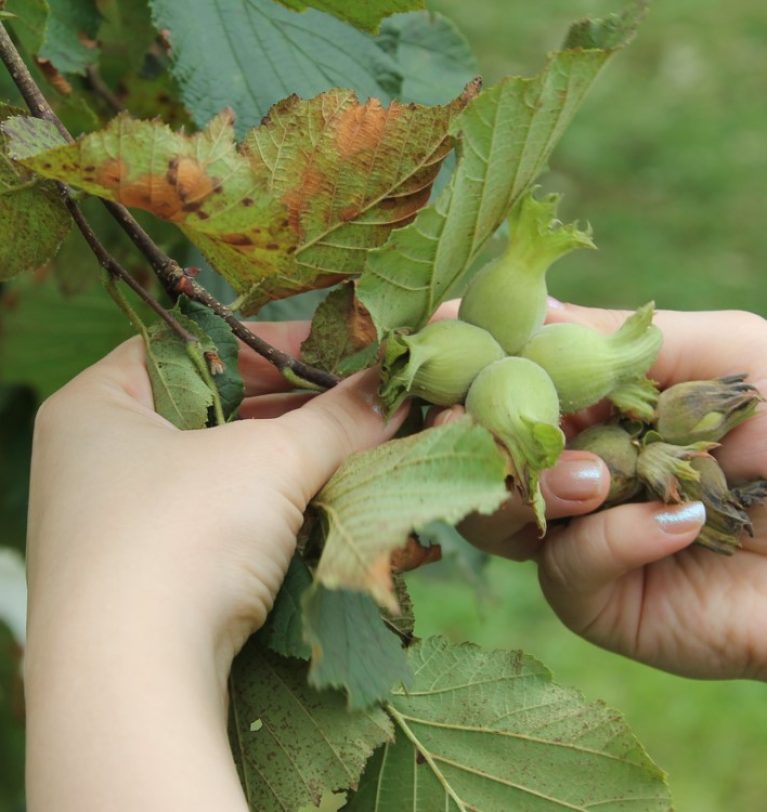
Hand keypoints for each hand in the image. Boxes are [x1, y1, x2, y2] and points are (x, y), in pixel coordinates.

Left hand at [24, 322, 402, 811]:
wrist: (133, 688)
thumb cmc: (181, 536)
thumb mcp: (268, 459)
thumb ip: (336, 419)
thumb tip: (394, 392)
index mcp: (100, 405)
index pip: (196, 344)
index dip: (274, 342)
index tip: (342, 345)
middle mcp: (102, 459)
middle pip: (217, 409)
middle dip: (298, 410)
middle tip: (363, 401)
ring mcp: (123, 522)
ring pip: (227, 471)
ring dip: (295, 463)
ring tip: (360, 449)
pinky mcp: (154, 574)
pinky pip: (226, 519)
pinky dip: (278, 509)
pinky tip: (328, 503)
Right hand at [467, 303, 766, 681]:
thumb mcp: (725, 353)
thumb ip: (624, 335)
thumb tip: (531, 308)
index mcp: (597, 406)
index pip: (507, 381)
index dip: (468, 360)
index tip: (433, 332)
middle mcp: (575, 468)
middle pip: (479, 452)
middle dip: (464, 432)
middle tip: (458, 416)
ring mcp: (582, 536)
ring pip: (496, 516)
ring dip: (528, 485)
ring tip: (593, 474)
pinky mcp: (603, 602)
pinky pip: (567, 572)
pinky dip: (610, 539)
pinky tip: (677, 519)